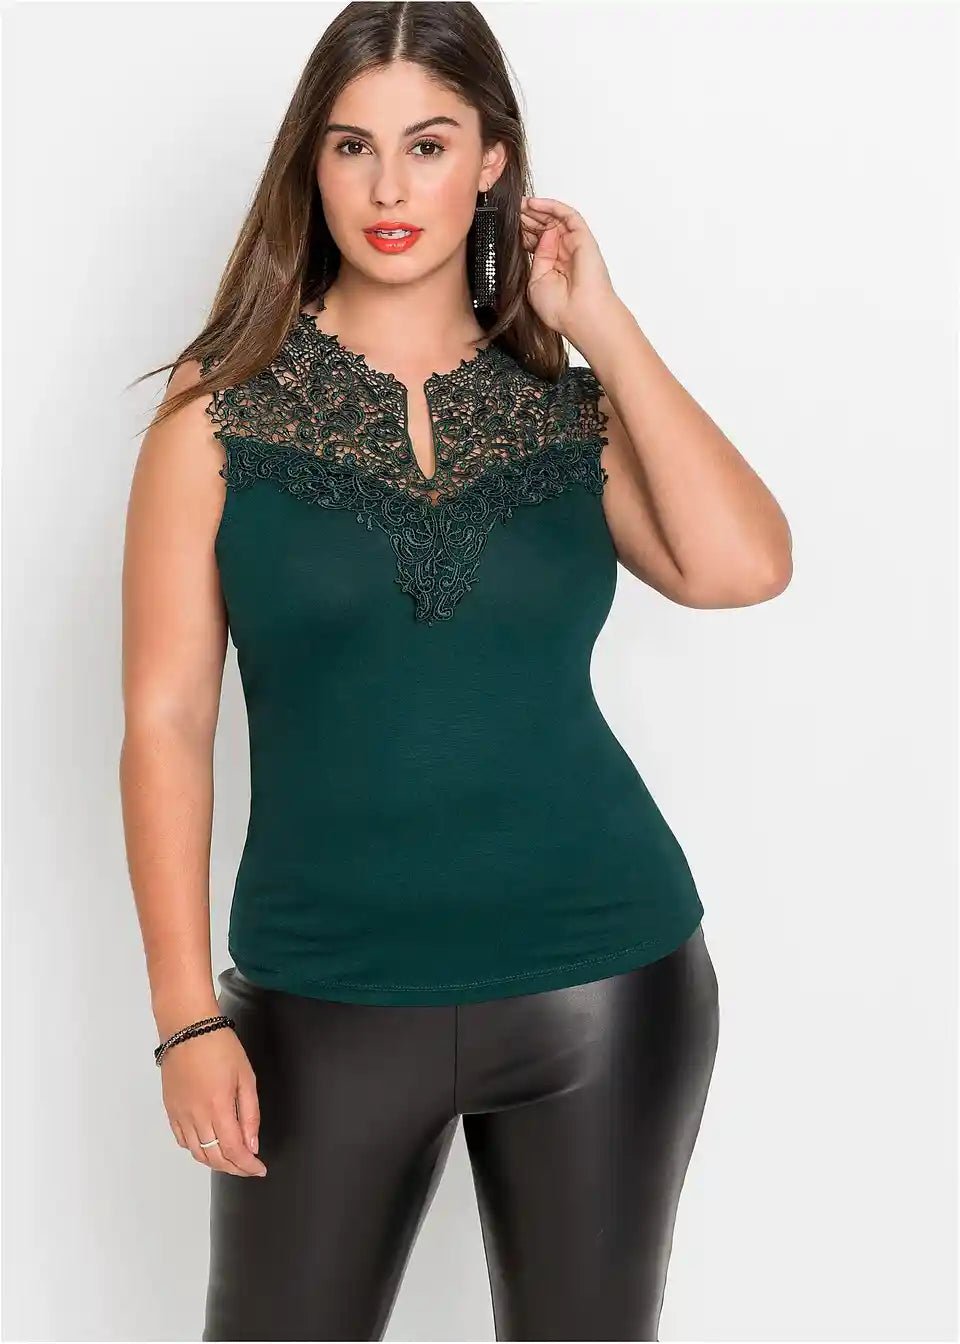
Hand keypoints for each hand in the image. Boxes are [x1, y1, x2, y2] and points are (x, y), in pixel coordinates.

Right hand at [160, 1027, 266, 1176]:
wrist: (188, 1029)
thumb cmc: (219, 1046)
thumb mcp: (246, 1077)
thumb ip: (250, 1114)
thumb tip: (252, 1144)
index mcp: (218, 1107)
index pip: (234, 1150)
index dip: (248, 1166)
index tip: (259, 1169)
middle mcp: (196, 1116)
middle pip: (215, 1158)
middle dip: (235, 1168)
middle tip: (248, 1167)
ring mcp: (181, 1115)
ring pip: (197, 1153)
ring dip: (216, 1162)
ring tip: (232, 1159)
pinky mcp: (171, 1110)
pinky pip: (182, 1140)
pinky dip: (197, 1150)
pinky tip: (209, 1145)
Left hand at [519, 195, 618, 341]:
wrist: (579, 315)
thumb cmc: (560, 308)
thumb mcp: (535, 282)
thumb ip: (535, 259)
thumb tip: (536, 237)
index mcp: (552, 265)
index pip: (536, 240)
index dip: (522, 230)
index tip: (507, 222)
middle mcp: (563, 253)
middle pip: (543, 227)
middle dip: (527, 217)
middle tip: (511, 209)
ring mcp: (573, 244)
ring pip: (554, 218)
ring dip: (537, 210)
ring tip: (520, 204)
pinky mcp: (582, 237)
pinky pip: (568, 215)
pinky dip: (551, 206)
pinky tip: (534, 204)